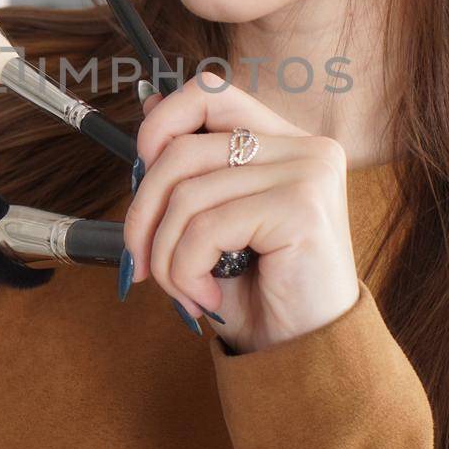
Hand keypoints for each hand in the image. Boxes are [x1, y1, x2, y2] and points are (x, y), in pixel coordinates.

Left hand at [125, 72, 359, 353]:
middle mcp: (306, 147)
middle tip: (140, 262)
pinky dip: (188, 270)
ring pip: (187, 196)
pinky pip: (206, 228)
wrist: (306, 357)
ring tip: (186, 290)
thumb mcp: (216, 224)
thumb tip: (150, 107)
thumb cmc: (262, 295)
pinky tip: (208, 298)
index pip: (211, 92)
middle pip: (182, 149)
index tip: (140, 169)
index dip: (161, 123)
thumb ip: (194, 169)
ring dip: (167, 256)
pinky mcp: (302, 207)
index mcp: (287, 143)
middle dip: (143, 212)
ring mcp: (308, 172)